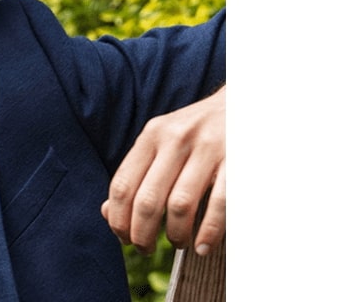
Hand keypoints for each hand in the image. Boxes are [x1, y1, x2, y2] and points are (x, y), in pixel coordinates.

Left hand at [100, 85, 224, 255]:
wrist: (245, 104)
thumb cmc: (197, 132)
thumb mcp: (162, 142)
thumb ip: (137, 174)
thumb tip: (108, 214)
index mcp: (152, 135)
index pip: (122, 185)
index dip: (118, 219)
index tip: (124, 239)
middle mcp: (176, 139)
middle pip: (147, 199)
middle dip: (142, 234)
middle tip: (146, 249)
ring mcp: (208, 148)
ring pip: (180, 205)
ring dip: (175, 234)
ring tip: (177, 243)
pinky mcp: (237, 160)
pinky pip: (219, 204)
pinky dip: (208, 231)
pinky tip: (202, 245)